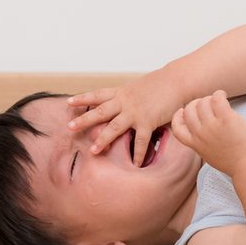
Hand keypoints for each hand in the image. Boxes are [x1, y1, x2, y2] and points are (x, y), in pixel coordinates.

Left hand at [66, 68, 182, 165]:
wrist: (177, 81)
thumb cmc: (161, 84)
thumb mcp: (139, 87)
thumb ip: (128, 97)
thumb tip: (122, 104)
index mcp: (121, 93)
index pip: (98, 95)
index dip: (83, 99)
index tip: (69, 103)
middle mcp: (125, 102)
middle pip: (100, 111)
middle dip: (84, 120)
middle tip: (69, 127)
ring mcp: (136, 113)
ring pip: (115, 127)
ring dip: (103, 139)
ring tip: (93, 151)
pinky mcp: (148, 121)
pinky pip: (141, 141)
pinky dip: (138, 153)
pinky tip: (136, 163)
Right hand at [170, 90, 245, 174]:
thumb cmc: (236, 163)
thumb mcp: (211, 156)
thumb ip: (205, 144)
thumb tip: (207, 132)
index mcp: (196, 144)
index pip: (176, 128)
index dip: (178, 117)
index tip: (183, 111)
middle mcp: (201, 134)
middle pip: (188, 110)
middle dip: (196, 104)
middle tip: (208, 103)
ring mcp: (212, 127)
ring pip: (202, 103)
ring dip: (210, 98)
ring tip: (219, 100)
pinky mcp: (226, 119)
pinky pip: (217, 99)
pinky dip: (219, 94)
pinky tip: (224, 96)